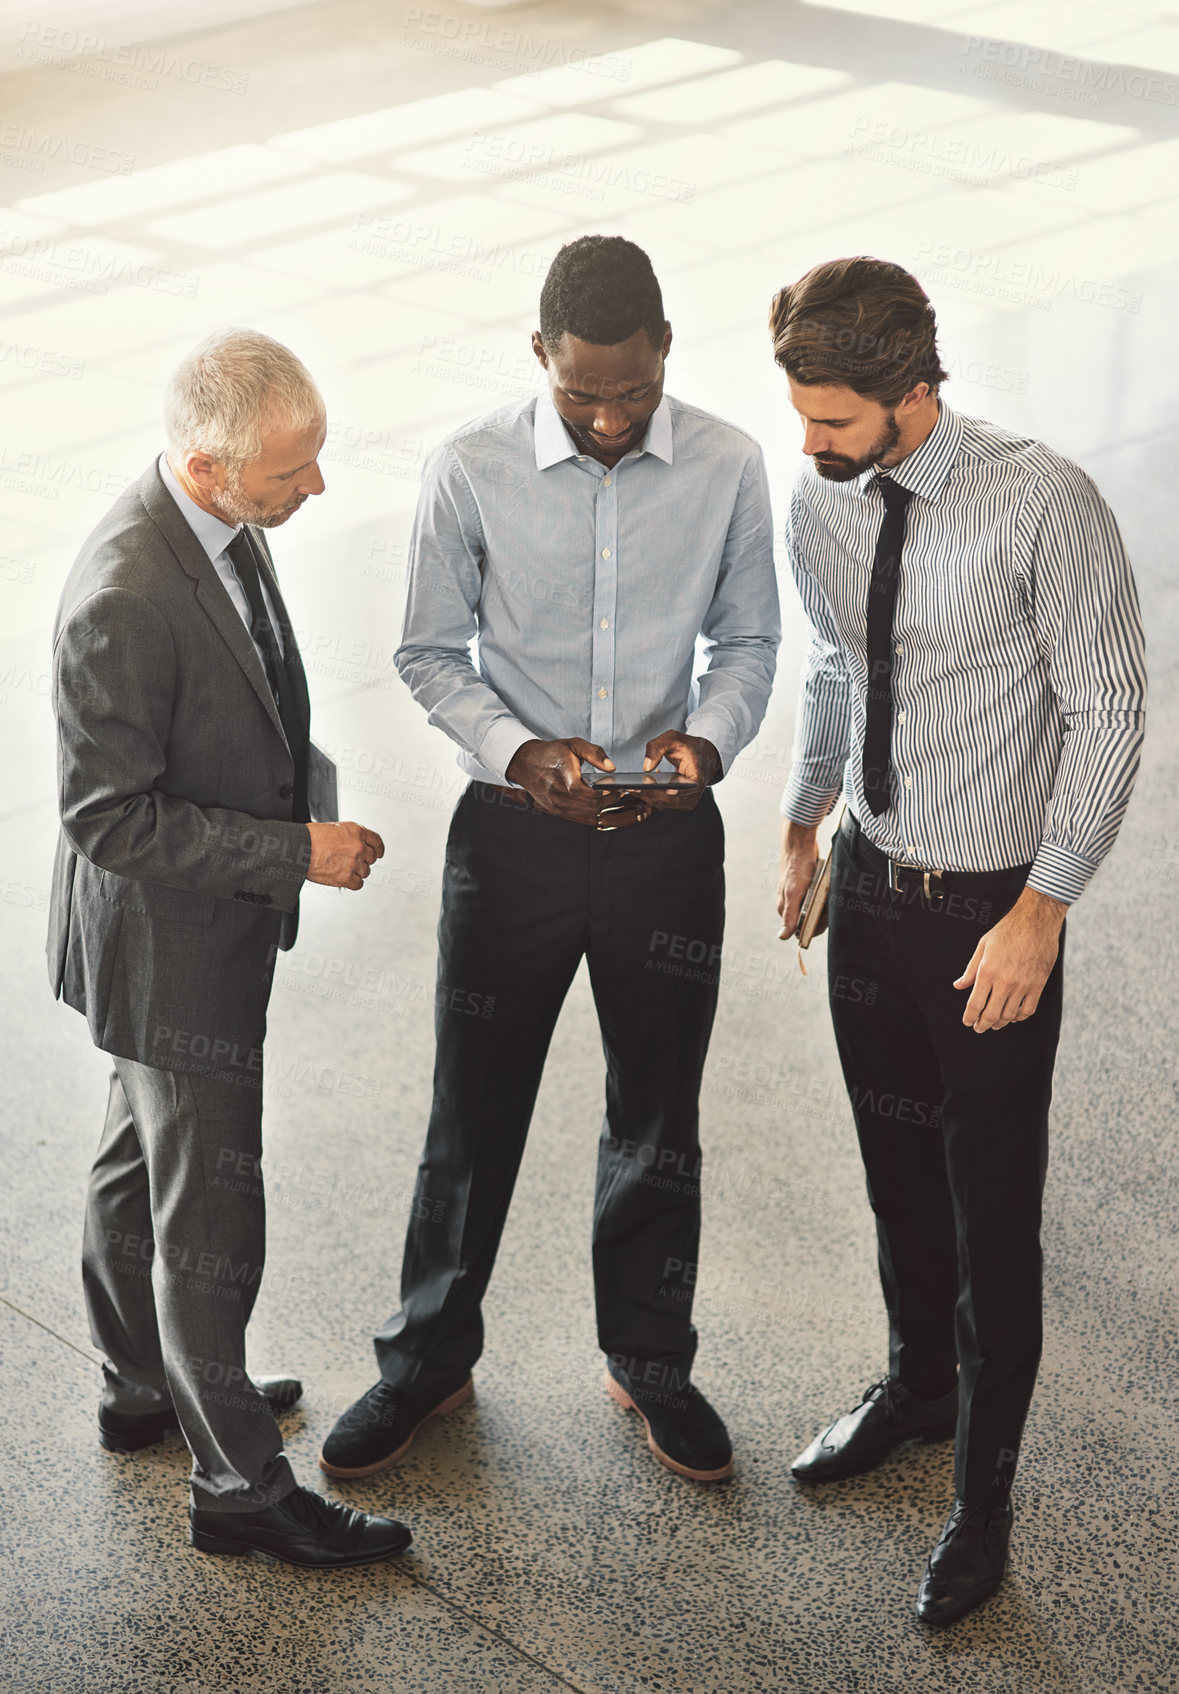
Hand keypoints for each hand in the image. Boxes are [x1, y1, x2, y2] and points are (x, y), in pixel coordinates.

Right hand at [306, 821, 383, 889]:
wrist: (299, 848)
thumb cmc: (311, 837)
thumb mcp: (335, 828)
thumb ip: (349, 836)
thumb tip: (355, 844)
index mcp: (357, 831)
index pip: (377, 842)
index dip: (378, 849)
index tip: (378, 853)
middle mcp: (358, 847)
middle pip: (372, 858)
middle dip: (364, 861)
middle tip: (353, 862)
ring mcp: (354, 862)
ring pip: (366, 872)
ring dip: (357, 872)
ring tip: (342, 868)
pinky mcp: (346, 877)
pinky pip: (358, 884)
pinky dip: (353, 883)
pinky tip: (345, 879)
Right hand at [505, 737, 613, 824]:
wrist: (526, 763)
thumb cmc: (551, 752)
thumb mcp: (574, 744)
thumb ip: (595, 754)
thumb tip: (612, 768)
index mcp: (562, 775)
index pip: (585, 792)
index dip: (603, 794)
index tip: (617, 788)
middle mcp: (557, 792)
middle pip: (589, 805)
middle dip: (608, 800)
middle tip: (620, 791)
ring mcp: (555, 804)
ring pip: (586, 812)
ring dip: (601, 805)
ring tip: (611, 794)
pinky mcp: (555, 810)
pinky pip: (578, 814)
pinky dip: (590, 808)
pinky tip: (597, 799)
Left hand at [631, 732, 720, 813]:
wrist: (700, 757)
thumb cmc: (687, 748)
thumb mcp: (673, 738)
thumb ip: (657, 748)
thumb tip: (646, 767)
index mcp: (698, 777)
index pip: (689, 787)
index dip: (677, 790)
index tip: (665, 789)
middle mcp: (693, 793)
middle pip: (669, 798)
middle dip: (649, 793)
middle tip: (631, 787)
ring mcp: (686, 801)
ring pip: (663, 803)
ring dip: (645, 796)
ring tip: (629, 788)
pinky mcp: (679, 804)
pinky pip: (661, 803)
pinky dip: (649, 796)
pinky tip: (638, 788)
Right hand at [777, 820, 818, 940]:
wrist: (799, 842)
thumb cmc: (796, 866)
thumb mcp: (794, 893)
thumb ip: (789, 916)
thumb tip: (782, 936)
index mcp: (784, 907)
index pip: (799, 928)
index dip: (813, 927)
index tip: (823, 919)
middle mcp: (789, 902)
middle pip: (807, 918)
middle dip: (820, 914)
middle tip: (828, 903)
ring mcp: (797, 892)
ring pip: (813, 906)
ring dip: (823, 903)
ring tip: (828, 893)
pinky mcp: (804, 884)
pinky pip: (816, 895)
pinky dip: (822, 894)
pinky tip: (827, 888)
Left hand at [954, 886, 1065, 1031]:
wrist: (1036, 921)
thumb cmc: (1007, 931)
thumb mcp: (983, 946)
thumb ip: (970, 969)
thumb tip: (959, 985)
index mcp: (987, 971)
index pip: (975, 1004)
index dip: (969, 1017)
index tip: (967, 1022)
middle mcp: (1004, 981)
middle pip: (991, 1014)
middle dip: (982, 1025)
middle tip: (978, 1027)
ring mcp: (1023, 985)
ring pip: (1009, 1015)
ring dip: (999, 1023)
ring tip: (994, 1024)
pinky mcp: (1038, 985)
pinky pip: (1028, 1010)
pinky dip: (1019, 1017)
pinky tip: (1012, 1016)